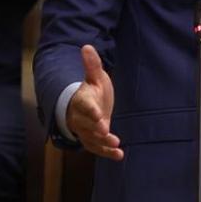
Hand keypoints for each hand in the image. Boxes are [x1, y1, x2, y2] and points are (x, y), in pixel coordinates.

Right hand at [66, 45, 122, 160]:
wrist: (82, 107)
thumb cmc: (90, 91)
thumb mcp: (94, 77)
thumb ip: (92, 65)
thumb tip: (87, 46)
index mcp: (82, 101)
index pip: (84, 106)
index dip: (91, 110)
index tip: (99, 115)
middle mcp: (81, 118)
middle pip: (86, 125)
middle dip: (95, 129)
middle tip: (106, 131)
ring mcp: (85, 130)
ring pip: (91, 138)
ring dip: (103, 143)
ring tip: (115, 145)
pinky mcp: (92, 140)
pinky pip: (97, 148)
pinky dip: (107, 152)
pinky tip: (119, 155)